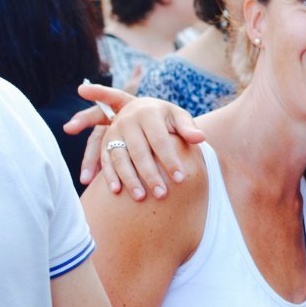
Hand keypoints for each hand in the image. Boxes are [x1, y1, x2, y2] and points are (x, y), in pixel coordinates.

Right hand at [72, 90, 204, 200]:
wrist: (140, 108)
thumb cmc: (166, 117)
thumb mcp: (178, 116)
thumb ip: (188, 127)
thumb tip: (200, 138)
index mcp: (148, 113)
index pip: (160, 140)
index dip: (170, 160)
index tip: (181, 179)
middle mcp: (128, 121)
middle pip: (139, 152)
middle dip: (150, 174)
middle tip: (162, 195)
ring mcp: (114, 132)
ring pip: (120, 158)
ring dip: (129, 179)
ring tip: (141, 198)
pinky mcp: (105, 142)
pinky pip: (105, 160)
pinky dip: (109, 176)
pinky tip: (116, 192)